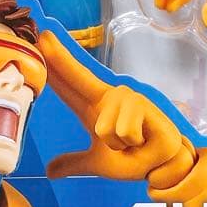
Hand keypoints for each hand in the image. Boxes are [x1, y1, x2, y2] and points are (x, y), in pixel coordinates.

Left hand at [39, 30, 194, 187]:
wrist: (166, 168)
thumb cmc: (135, 158)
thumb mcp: (98, 163)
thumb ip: (74, 163)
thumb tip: (50, 171)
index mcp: (95, 107)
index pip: (69, 84)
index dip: (54, 63)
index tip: (41, 40)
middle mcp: (111, 98)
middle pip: (79, 76)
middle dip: (60, 58)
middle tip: (43, 34)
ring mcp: (129, 99)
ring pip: (103, 129)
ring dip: (117, 145)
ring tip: (133, 145)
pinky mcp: (146, 108)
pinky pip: (123, 132)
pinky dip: (132, 144)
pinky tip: (145, 141)